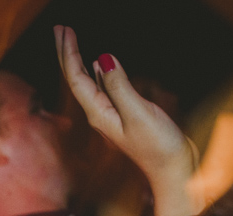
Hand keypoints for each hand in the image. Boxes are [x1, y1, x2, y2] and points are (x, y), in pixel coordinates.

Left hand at [54, 26, 195, 205]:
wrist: (172, 170)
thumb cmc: (158, 146)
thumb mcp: (138, 114)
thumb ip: (119, 87)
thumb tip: (102, 59)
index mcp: (98, 113)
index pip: (76, 78)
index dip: (68, 52)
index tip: (63, 29)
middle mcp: (99, 114)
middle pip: (76, 78)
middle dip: (67, 53)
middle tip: (60, 28)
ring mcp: (110, 115)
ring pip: (88, 82)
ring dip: (79, 60)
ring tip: (71, 41)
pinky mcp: (123, 115)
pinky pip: (103, 88)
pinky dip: (96, 72)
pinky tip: (96, 65)